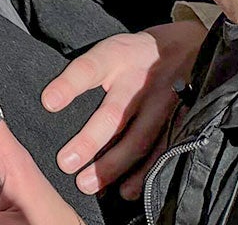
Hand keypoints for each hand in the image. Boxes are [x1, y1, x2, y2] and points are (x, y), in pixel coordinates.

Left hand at [42, 20, 203, 197]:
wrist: (189, 48)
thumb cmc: (134, 55)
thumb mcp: (108, 50)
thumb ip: (82, 74)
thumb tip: (49, 103)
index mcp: (116, 58)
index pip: (88, 68)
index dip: (68, 85)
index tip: (47, 103)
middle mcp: (139, 81)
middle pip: (113, 115)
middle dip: (89, 142)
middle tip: (65, 164)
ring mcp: (162, 103)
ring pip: (137, 138)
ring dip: (113, 164)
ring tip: (88, 183)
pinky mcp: (179, 120)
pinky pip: (161, 151)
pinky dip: (144, 173)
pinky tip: (126, 189)